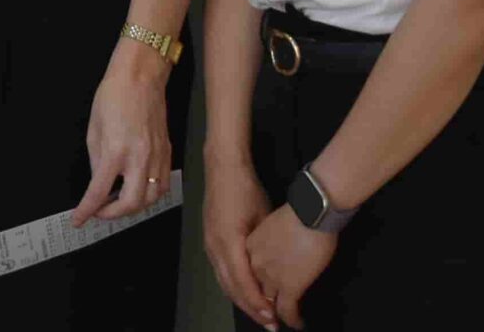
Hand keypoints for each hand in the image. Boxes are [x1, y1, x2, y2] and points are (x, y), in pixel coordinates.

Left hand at [70, 46, 174, 225]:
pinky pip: (163, 185)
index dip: (86, 210)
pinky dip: (150, 195)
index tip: (78, 219)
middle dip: (112, 215)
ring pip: (151, 199)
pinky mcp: (167, 153)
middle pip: (130, 204)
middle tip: (100, 211)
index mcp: (115, 151)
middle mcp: (139, 158)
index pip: (99, 192)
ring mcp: (156, 157)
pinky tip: (139, 190)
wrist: (141, 76)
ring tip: (118, 202)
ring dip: (133, 208)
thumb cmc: (115, 95)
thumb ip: (96, 159)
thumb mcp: (94, 128)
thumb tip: (98, 180)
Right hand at [205, 154, 279, 329]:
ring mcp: (209, 244)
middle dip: (250, 308)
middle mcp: (214, 247)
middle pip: (231, 288)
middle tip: (268, 323)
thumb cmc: (244, 188)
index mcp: (228, 242)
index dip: (258, 303)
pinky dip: (232, 286)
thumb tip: (275, 270)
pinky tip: (244, 292)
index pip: (243, 282)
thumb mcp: (262, 218)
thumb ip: (265, 247)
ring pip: (223, 282)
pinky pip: (220, 271)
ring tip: (259, 313)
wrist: (223, 167)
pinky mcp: (209, 240)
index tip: (272, 317)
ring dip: (241, 300)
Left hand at [244, 204, 337, 329]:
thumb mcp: (273, 223)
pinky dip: (293, 319)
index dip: (252, 284)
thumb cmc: (297, 211)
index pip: (246, 271)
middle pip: (253, 289)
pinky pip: (287, 310)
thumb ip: (270, 240)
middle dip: (260, 303)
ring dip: (274, 314)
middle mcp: (254, 263)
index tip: (259, 292)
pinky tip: (298, 323)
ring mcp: (270, 277)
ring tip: (281, 321)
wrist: (310, 211)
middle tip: (268, 315)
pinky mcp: (289, 287)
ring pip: (268, 303)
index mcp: (249, 246)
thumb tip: (277, 249)